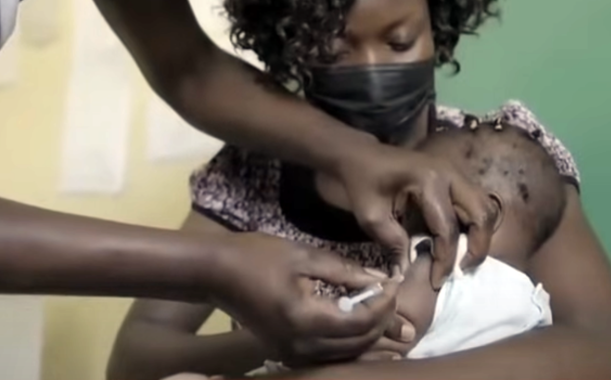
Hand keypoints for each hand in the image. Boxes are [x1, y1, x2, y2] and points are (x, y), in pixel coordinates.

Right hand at [208, 232, 404, 364]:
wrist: (216, 273)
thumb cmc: (257, 256)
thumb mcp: (304, 256)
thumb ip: (346, 271)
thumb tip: (380, 281)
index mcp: (305, 319)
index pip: (361, 321)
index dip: (384, 305)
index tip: (394, 283)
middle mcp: (300, 346)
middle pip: (357, 344)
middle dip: (382, 322)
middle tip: (393, 297)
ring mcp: (291, 354)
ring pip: (345, 355)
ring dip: (368, 336)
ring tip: (385, 314)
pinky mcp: (286, 353)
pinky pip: (328, 355)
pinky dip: (349, 342)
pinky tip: (358, 325)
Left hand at [326, 141, 498, 287]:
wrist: (353, 155)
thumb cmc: (358, 182)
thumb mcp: (370, 216)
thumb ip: (394, 245)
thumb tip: (407, 275)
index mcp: (429, 180)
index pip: (447, 228)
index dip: (445, 260)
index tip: (436, 282)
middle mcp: (449, 173)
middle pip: (482, 214)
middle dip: (478, 246)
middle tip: (462, 270)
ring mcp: (453, 172)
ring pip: (484, 206)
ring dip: (480, 234)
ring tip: (463, 258)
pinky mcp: (451, 177)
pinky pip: (474, 201)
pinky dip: (473, 223)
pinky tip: (458, 241)